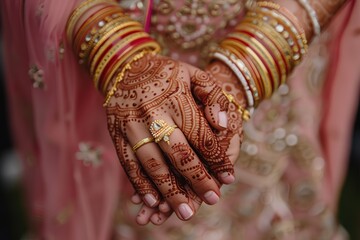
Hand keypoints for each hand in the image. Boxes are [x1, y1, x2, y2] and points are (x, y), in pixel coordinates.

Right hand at [106, 54, 234, 220]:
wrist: (123, 66)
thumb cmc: (165, 73)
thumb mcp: (193, 74)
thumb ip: (212, 96)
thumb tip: (222, 126)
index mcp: (176, 99)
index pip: (201, 135)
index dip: (217, 159)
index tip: (229, 178)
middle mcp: (153, 113)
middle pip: (178, 153)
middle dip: (197, 180)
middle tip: (212, 200)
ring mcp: (132, 125)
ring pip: (152, 164)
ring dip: (169, 191)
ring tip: (184, 212)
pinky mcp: (117, 134)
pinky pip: (128, 164)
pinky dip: (140, 185)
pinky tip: (154, 201)